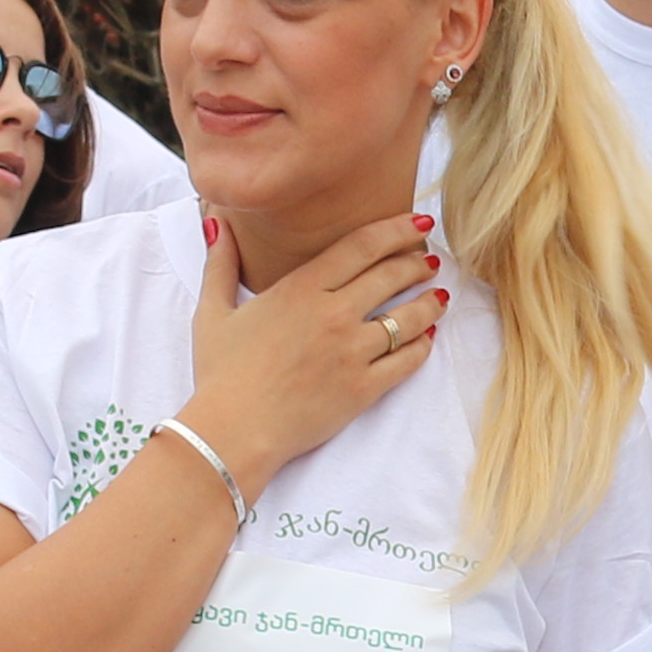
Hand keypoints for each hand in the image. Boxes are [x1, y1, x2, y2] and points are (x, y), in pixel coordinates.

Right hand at [180, 206, 443, 488]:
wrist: (234, 430)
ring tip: (439, 296)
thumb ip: (220, 263)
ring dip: (428, 302)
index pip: (362, 246)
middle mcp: (333, 313)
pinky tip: (427, 337)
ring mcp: (352, 352)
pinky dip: (422, 346)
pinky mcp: (364, 388)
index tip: (418, 223)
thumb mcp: (212, 312)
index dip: (397, 230)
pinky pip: (407, 361)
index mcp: (301, 288)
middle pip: (391, 276)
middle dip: (418, 264)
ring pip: (407, 317)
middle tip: (430, 261)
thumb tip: (217, 221)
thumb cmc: (221, 374)